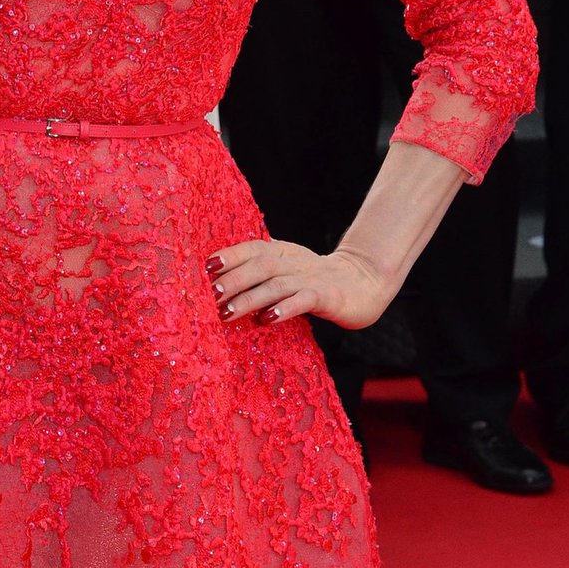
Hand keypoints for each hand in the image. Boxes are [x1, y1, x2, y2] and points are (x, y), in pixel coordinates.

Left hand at [209, 239, 391, 330]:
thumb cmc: (316, 278)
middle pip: (260, 266)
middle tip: (209, 295)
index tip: (204, 267)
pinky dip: (284, 308)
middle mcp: (294, 262)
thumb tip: (221, 272)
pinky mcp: (327, 297)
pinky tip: (267, 319)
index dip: (230, 255)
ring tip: (226, 313)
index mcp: (283, 251)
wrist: (364, 282)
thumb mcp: (287, 266)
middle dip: (232, 279)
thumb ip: (261, 266)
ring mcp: (311, 278)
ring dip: (249, 298)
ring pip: (276, 285)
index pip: (253, 248)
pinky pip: (303, 300)